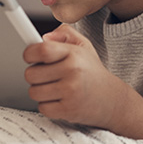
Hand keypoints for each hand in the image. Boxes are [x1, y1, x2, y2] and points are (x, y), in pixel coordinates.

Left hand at [23, 24, 142, 138]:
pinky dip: (48, 105)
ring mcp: (70, 91)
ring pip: (34, 92)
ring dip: (40, 91)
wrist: (112, 99)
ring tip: (55, 88)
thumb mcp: (84, 46)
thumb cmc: (92, 72)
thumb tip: (44, 37)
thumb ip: (64, 34)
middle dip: (35, 75)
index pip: (41, 50)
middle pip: (31, 74)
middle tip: (48, 75)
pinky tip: (60, 100)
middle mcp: (72, 71)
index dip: (30, 54)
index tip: (31, 57)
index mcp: (74, 53)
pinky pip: (42, 107)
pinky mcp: (68, 109)